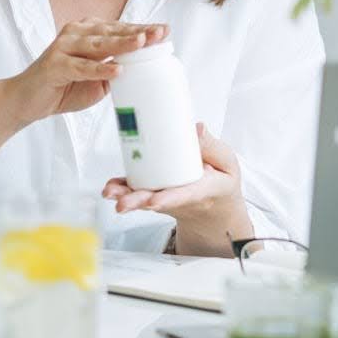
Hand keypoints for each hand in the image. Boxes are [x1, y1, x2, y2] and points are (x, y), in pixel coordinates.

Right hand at [1, 20, 168, 128]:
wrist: (27, 100)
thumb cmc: (62, 87)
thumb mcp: (95, 80)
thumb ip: (114, 70)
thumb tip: (140, 69)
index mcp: (87, 33)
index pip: (119, 29)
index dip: (142, 30)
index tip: (165, 32)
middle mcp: (75, 33)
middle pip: (112, 32)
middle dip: (138, 33)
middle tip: (160, 34)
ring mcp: (63, 47)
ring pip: (98, 45)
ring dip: (121, 44)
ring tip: (141, 43)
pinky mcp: (54, 65)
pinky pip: (80, 67)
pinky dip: (98, 69)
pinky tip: (116, 70)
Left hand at [102, 123, 246, 254]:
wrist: (214, 208)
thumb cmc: (220, 182)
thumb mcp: (227, 165)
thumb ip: (213, 147)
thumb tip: (196, 128)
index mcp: (202, 191)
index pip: (185, 196)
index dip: (168, 199)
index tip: (154, 201)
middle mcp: (180, 200)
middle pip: (157, 202)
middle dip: (137, 202)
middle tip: (121, 204)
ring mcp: (164, 200)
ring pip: (143, 199)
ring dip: (124, 196)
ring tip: (109, 192)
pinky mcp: (154, 195)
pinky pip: (137, 194)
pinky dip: (122, 190)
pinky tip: (111, 187)